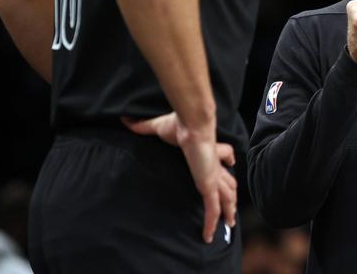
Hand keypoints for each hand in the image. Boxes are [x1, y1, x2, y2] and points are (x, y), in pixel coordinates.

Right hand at [121, 113, 236, 242]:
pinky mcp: (209, 187)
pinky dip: (211, 224)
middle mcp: (214, 167)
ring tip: (228, 224)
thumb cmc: (179, 124)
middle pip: (229, 183)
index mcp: (208, 152)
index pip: (224, 157)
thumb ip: (144, 126)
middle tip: (231, 208)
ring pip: (227, 198)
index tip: (230, 162)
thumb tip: (126, 120)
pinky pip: (213, 210)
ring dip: (229, 212)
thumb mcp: (159, 126)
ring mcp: (213, 178)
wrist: (192, 126)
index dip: (227, 160)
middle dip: (231, 195)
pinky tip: (208, 236)